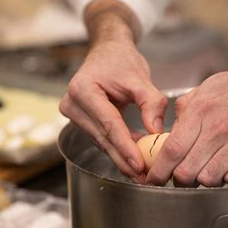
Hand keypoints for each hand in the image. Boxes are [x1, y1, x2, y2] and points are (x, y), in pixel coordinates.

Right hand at [59, 40, 166, 181]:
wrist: (107, 51)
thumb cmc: (121, 60)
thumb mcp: (140, 78)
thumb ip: (150, 103)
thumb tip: (155, 132)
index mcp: (83, 89)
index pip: (108, 123)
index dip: (124, 146)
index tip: (139, 164)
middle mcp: (72, 103)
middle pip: (102, 137)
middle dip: (123, 158)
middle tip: (142, 176)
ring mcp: (73, 113)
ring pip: (101, 141)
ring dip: (121, 156)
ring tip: (141, 171)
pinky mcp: (80, 120)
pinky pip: (100, 137)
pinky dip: (117, 147)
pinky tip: (133, 157)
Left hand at [146, 65, 227, 186]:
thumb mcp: (209, 86)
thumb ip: (186, 107)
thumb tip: (171, 127)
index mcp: (201, 111)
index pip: (171, 150)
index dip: (158, 170)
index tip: (153, 178)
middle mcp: (218, 130)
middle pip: (186, 170)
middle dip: (179, 179)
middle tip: (182, 175)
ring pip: (208, 179)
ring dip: (204, 179)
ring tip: (209, 168)